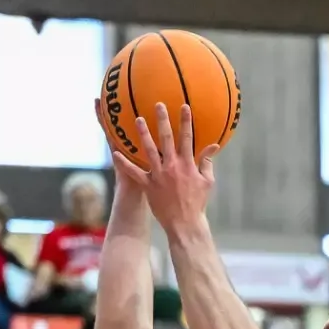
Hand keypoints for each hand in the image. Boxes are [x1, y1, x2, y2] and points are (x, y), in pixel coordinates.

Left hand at [127, 103, 218, 236]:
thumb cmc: (197, 202)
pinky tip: (115, 154)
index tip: (184, 106)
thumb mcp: (207, 181)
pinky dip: (125, 164)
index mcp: (187, 164)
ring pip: (149, 150)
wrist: (185, 223)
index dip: (186, 121)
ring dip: (143, 134)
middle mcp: (172, 166)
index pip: (187, 138)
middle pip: (167, 139)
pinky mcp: (148, 185)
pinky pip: (135, 173)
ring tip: (138, 119)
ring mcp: (159, 175)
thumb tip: (213, 146)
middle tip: (158, 105)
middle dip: (163, 120)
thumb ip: (206, 162)